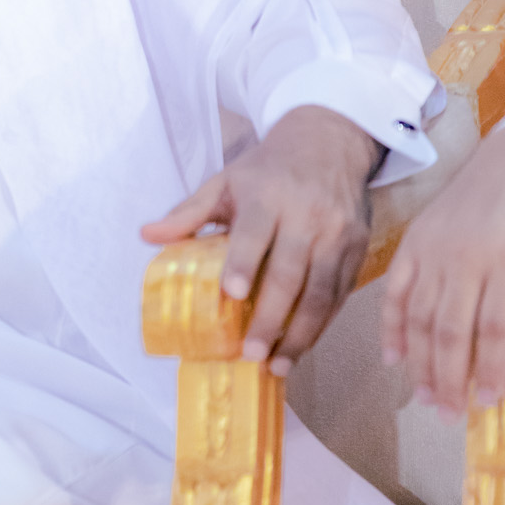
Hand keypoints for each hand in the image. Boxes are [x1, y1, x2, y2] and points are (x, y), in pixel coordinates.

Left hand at [141, 106, 381, 373]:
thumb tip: (146, 235)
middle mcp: (308, 214)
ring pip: (321, 291)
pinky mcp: (358, 247)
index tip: (232, 293)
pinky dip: (323, 324)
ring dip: (301, 333)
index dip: (245, 262)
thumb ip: (189, 212)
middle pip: (291, 272)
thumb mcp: (226, 181)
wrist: (329, 141)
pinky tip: (303, 345)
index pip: (256, 232)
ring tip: (277, 363)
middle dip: (271, 316)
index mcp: (268, 195)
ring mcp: (337, 233)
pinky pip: (340, 293)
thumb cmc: (268, 168)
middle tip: (251, 353)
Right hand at [380, 122, 504, 415]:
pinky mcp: (414, 241)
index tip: (490, 402)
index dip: (490, 369)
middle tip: (450, 414)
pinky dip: (391, 325)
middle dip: (449, 377)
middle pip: (451, 328)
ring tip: (426, 396)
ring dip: (420, 361)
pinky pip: (396, 290)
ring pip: (420, 315)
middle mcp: (464, 255)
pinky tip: (393, 357)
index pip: (495, 327)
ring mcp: (434, 247)